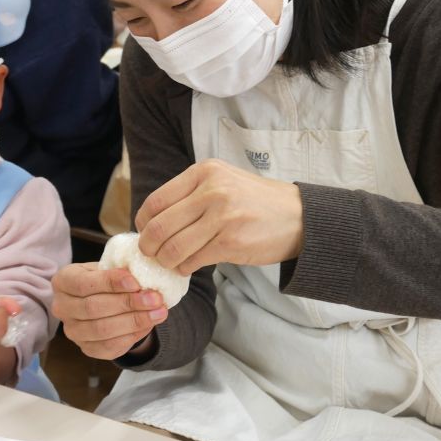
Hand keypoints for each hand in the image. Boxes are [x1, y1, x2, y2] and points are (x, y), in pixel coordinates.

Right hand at [52, 263, 167, 359]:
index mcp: (63, 281)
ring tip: (158, 312)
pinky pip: (110, 346)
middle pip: (93, 308)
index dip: (110, 283)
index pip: (83, 284)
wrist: (103, 300)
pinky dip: (133, 335)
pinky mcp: (87, 348)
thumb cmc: (105, 280)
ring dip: (135, 321)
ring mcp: (73, 331)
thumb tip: (143, 278)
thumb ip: (120, 271)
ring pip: (103, 330)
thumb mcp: (108, 268)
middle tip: (155, 298)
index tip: (136, 282)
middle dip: (128, 303)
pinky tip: (149, 324)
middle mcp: (62, 308)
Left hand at [136, 159, 303, 274]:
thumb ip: (189, 194)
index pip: (155, 201)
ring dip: (166, 260)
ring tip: (170, 262)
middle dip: (148, 247)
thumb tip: (150, 220)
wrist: (297, 216)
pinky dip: (184, 268)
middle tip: (151, 254)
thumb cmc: (253, 201)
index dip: (143, 223)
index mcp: (203, 172)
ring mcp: (222, 217)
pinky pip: (193, 260)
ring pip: (173, 247)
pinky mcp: (231, 242)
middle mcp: (211, 191)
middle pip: (159, 226)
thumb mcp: (221, 181)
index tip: (145, 233)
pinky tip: (188, 266)